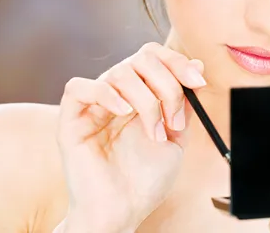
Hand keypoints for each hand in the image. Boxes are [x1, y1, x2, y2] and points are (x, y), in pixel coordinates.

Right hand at [56, 42, 205, 231]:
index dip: (177, 62)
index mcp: (140, 95)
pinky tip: (123, 113)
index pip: (154, 57)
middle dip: (167, 84)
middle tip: (174, 118)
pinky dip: (105, 93)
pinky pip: (78, 88)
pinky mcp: (71, 121)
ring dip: (146, 100)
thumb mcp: (176, 137)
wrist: (125, 211)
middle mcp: (117, 95)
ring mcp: (94, 106)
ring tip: (154, 133)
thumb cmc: (147, 180)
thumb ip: (183, 102)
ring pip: (119, 72)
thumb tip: (197, 66)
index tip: (198, 82)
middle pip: (141, 58)